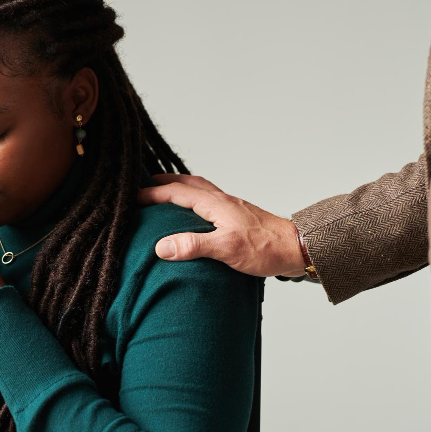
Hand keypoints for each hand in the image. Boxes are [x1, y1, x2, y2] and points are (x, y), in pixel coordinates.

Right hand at [137, 173, 305, 277]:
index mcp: (216, 204)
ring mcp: (231, 208)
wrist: (296, 249)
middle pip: (188, 183)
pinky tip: (194, 213)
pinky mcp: (237, 217)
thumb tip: (162, 246)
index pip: (177, 192)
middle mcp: (222, 201)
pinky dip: (194, 200)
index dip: (153, 193)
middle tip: (145, 185)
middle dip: (164, 182)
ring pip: (199, 190)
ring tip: (165, 194)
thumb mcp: (226, 249)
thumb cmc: (265, 249)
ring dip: (180, 188)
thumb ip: (193, 245)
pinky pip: (209, 201)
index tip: (134, 197)